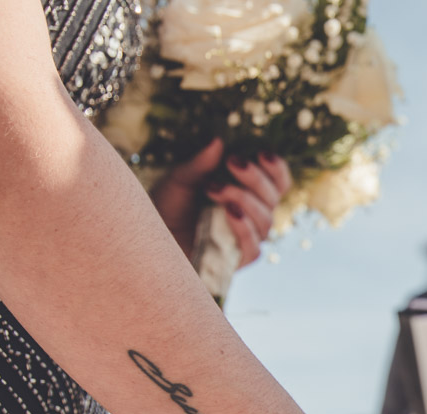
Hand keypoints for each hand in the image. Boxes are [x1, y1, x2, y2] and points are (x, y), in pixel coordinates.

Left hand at [149, 138, 291, 266]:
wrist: (149, 240)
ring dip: (244, 199)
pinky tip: (229, 212)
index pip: (278, 183)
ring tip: (214, 188)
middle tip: (233, 162)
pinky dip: (244, 228)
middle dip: (255, 178)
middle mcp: (254, 216)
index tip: (261, 152)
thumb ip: (200, 164)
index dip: (277, 168)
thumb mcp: (180, 180)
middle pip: (273, 198)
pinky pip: (254, 246)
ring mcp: (248, 239)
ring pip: (265, 220)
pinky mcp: (239, 260)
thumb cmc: (166, 208)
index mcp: (248, 194)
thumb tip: (218, 141)